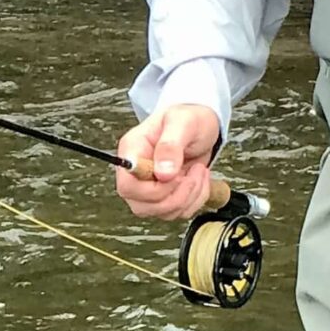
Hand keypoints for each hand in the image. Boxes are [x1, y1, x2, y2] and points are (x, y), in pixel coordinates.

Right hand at [115, 104, 221, 221]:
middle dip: (176, 196)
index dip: (153, 190)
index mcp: (133, 152)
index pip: (127, 186)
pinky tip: (200, 180)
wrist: (202, 124)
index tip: (177, 175)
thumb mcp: (183, 122)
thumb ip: (171, 145)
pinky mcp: (165, 195)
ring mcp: (149, 187)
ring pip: (161, 212)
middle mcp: (136, 173)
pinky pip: (176, 212)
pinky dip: (195, 201)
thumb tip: (163, 173)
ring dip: (189, 197)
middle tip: (195, 173)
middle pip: (142, 206)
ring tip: (199, 172)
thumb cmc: (189, 117)